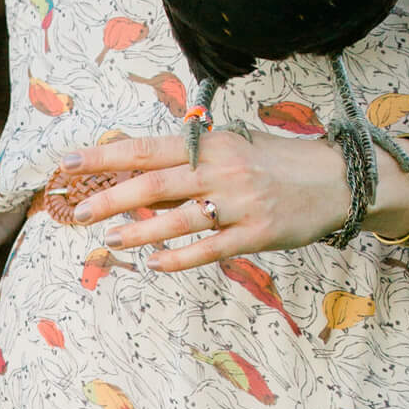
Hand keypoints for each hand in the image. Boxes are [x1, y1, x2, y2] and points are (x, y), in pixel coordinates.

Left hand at [52, 129, 352, 270]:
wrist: (338, 181)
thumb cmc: (279, 164)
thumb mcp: (235, 149)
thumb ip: (192, 162)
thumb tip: (141, 174)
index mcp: (212, 145)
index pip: (148, 149)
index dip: (106, 156)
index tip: (70, 162)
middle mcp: (222, 170)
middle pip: (155, 183)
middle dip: (112, 197)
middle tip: (80, 212)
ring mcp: (240, 203)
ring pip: (178, 218)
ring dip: (140, 231)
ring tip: (109, 239)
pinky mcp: (257, 233)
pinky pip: (210, 248)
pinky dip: (179, 256)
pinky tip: (155, 263)